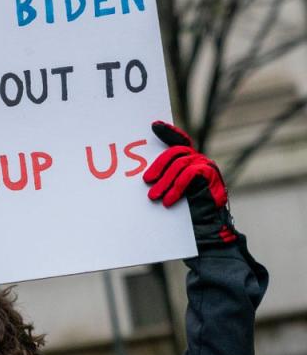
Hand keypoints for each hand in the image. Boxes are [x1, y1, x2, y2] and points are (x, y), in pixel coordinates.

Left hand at [143, 121, 236, 246]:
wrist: (206, 229)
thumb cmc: (185, 212)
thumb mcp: (170, 191)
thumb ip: (164, 178)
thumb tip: (144, 176)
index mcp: (189, 162)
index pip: (179, 141)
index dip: (168, 132)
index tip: (154, 125)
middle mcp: (199, 160)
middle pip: (176, 152)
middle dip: (158, 166)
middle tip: (146, 181)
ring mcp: (207, 167)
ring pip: (181, 164)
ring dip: (165, 181)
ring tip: (154, 197)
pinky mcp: (211, 176)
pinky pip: (190, 174)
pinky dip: (177, 187)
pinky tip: (169, 201)